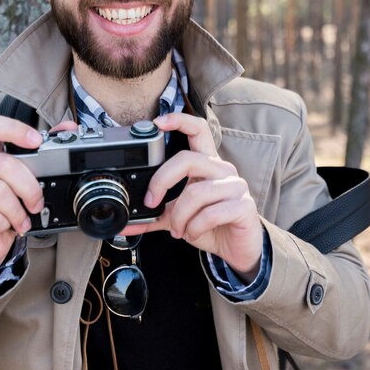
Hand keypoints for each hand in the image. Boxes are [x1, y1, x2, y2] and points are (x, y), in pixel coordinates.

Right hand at [0, 116, 76, 281]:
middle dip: (29, 187)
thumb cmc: (5, 203)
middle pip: (4, 164)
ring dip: (18, 211)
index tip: (36, 140)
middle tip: (37, 202)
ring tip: (22, 219)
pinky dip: (6, 225)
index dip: (13, 129)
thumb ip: (43, 151)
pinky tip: (5, 226)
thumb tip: (67, 128)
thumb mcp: (23, 176)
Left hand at [120, 113, 262, 281]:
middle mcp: (222, 170)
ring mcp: (235, 186)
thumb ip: (155, 216)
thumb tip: (126, 224)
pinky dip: (195, 227)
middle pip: (188, 159)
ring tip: (178, 230)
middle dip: (162, 182)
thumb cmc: (211, 225)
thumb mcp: (179, 217)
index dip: (179, 121)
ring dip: (179, 216)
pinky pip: (211, 213)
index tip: (157, 123)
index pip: (198, 130)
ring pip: (196, 192)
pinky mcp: (243, 206)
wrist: (237, 249)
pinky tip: (194, 233)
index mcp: (207, 165)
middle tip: (151, 203)